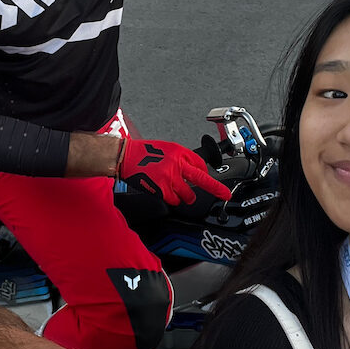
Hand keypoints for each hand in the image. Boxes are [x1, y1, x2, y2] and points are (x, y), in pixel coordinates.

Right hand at [117, 138, 231, 205]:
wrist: (125, 157)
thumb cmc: (142, 152)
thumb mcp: (166, 149)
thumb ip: (181, 158)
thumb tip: (193, 170)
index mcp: (179, 152)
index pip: (200, 164)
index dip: (206, 173)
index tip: (212, 179)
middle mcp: (177, 164)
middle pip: (203, 180)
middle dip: (216, 189)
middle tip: (224, 194)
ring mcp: (170, 178)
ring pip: (187, 195)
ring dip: (186, 196)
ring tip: (178, 192)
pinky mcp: (161, 189)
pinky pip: (174, 200)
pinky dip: (172, 199)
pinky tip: (165, 192)